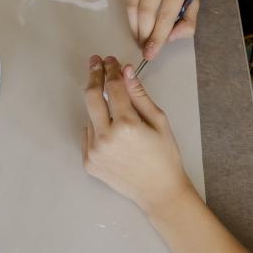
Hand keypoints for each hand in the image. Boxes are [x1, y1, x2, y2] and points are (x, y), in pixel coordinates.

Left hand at [82, 55, 192, 216]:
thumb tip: (126, 71)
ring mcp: (94, 151)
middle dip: (94, 76)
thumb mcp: (158, 122)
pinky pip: (88, 135)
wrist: (158, 191)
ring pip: (91, 117)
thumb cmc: (164, 157)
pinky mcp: (88, 161)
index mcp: (126, 125)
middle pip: (91, 97)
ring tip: (118, 116)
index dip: (111, 70)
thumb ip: (139, 95)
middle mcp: (105, 137)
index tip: (110, 61)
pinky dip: (97, 129)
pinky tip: (113, 136)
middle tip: (95, 63)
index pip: (113, 88)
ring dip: (100, 109)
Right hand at [126, 0, 200, 59]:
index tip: (150, 53)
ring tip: (139, 39)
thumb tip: (168, 39)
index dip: (157, 37)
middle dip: (142, 35)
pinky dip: (134, 13)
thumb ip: (187, 22)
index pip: (166, 15)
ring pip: (132, 7)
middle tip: (143, 48)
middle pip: (145, 12)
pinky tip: (140, 16)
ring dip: (134, 27)